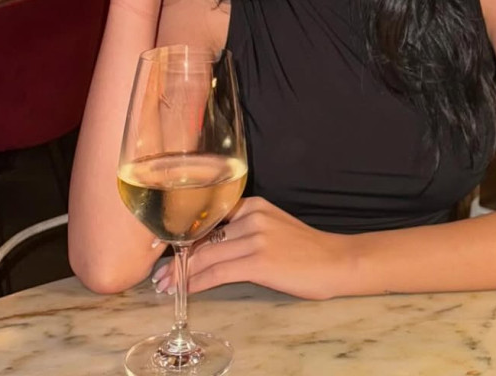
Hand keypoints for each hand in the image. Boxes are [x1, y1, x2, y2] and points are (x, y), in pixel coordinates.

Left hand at [152, 197, 356, 300]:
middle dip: (176, 258)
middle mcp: (251, 216)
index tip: (165, 249)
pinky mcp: (259, 261)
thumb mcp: (273, 227)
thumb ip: (244, 229)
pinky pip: (218, 272)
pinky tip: (186, 290)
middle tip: (159, 274)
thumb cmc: (305, 249)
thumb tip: (209, 246)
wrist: (336, 261)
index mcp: (253, 205)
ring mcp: (255, 237)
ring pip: (205, 255)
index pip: (208, 218)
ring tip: (165, 286)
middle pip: (202, 237)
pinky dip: (198, 282)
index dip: (183, 235)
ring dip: (181, 273)